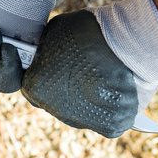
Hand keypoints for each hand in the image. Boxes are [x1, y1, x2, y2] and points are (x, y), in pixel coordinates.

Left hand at [22, 0, 157, 137]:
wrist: (125, 42)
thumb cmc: (87, 31)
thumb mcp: (53, 32)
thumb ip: (45, 50)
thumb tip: (46, 54)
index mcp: (35, 89)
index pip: (32, 86)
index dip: (43, 74)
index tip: (55, 64)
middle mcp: (55, 111)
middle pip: (57, 102)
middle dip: (66, 88)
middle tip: (82, 68)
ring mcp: (83, 122)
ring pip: (82, 112)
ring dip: (88, 98)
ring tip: (103, 75)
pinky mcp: (110, 126)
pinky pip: (106, 119)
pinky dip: (111, 107)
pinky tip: (117, 89)